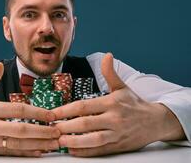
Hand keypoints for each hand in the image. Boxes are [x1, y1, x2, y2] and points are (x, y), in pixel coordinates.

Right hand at [0, 63, 59, 156]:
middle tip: (58, 131)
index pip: (17, 110)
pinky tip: (38, 152)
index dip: (37, 112)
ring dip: (38, 144)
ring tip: (54, 143)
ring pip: (18, 144)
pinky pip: (10, 153)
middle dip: (42, 131)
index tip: (51, 114)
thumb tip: (0, 64)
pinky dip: (25, 153)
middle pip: (21, 129)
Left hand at [52, 53, 184, 156]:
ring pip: (93, 139)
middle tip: (50, 128)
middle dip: (65, 126)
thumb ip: (110, 73)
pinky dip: (86, 152)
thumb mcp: (122, 87)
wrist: (156, 121)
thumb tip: (107, 55)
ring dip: (74, 142)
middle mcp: (114, 118)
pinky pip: (100, 150)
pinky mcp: (119, 146)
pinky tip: (73, 151)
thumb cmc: (135, 104)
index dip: (65, 110)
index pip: (84, 106)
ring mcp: (117, 134)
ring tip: (60, 140)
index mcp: (111, 102)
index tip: (52, 113)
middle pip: (85, 123)